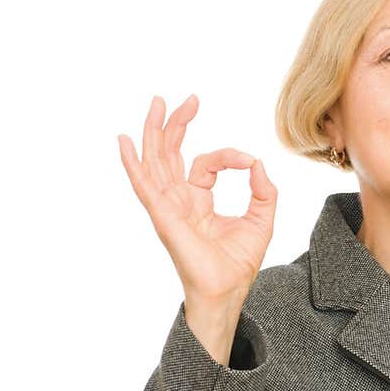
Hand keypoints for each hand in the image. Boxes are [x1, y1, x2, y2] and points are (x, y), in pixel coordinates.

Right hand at [118, 94, 277, 304]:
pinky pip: (143, 186)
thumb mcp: (261, 218)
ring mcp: (168, 207)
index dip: (229, 156)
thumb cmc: (238, 263)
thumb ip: (263, 190)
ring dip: (154, 131)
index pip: (206, 162)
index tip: (249, 161)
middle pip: (169, 153)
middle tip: (187, 99)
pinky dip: (132, 164)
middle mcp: (178, 200)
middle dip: (175, 123)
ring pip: (155, 161)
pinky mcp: (163, 216)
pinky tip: (125, 142)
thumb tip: (257, 162)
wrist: (227, 291)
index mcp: (197, 200)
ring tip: (157, 103)